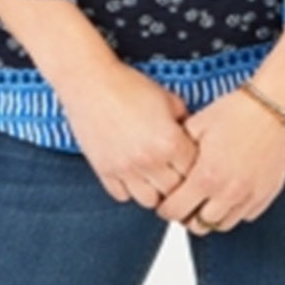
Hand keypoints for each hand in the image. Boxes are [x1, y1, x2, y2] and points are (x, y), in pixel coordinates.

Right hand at [57, 58, 200, 209]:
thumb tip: (194, 136)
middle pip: (174, 191)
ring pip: (149, 201)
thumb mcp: (167, 98)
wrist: (90, 82)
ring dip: (155, 190)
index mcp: (169, 141)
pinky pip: (122, 196)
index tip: (190, 159)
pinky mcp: (104, 171)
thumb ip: (185, 120)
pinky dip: (130, 189)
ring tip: (154, 175)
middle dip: (178, 181)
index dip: (194, 165)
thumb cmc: (127, 85)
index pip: (194, 171)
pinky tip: (132, 173)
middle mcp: (148, 160)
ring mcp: (124, 169)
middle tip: (175, 169)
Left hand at [154, 82, 284, 234]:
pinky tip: (229, 193)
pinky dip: (235, 210)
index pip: (176, 210)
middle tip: (185, 203)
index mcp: (206, 176)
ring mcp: (250, 196)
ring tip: (206, 200)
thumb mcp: (198, 124)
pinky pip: (246, 215)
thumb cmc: (239, 110)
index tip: (165, 203)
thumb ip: (180, 148)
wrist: (276, 106)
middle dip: (187, 216)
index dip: (165, 209)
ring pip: (223, 225)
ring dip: (211, 216)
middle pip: (199, 225)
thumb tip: (168, 159)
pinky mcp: (268, 194)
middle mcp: (228, 192)